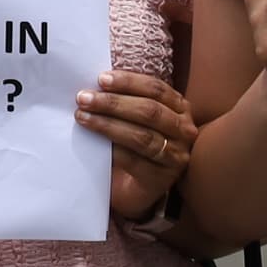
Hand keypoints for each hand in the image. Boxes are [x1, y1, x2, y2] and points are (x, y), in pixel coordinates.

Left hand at [83, 70, 195, 222]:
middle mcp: (184, 131)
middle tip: (84, 98)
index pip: (156, 89)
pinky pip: (134, 161)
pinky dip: (112, 150)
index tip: (101, 79)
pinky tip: (93, 143)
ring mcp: (176, 156)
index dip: (129, 82)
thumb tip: (97, 82)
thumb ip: (125, 100)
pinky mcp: (162, 178)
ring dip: (108, 124)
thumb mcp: (136, 118)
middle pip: (149, 111)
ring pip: (142, 136)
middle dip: (114, 103)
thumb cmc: (134, 145)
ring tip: (82, 116)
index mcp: (179, 108)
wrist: (137, 187)